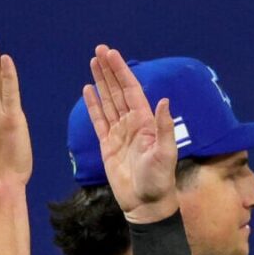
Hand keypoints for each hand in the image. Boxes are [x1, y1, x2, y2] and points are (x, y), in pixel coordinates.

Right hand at [84, 45, 179, 222]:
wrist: (145, 204)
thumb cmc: (159, 181)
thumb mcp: (165, 154)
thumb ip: (164, 127)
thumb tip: (164, 100)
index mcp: (145, 122)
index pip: (131, 90)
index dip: (121, 71)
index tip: (111, 54)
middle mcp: (132, 123)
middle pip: (118, 91)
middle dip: (109, 70)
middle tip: (99, 50)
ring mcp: (119, 133)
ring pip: (108, 101)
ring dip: (101, 82)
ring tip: (93, 63)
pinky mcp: (107, 145)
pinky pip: (98, 120)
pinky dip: (93, 105)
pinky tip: (88, 90)